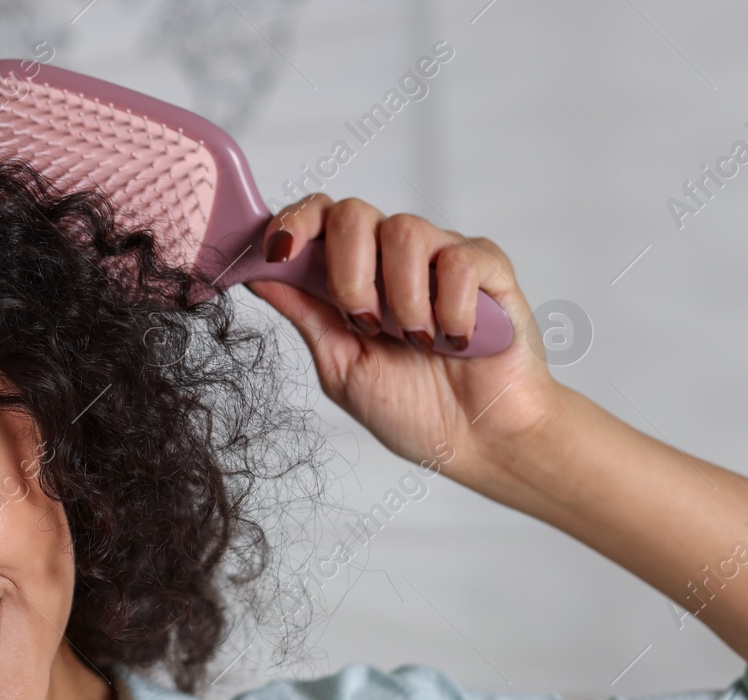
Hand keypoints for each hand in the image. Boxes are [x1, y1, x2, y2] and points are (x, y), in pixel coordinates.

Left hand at [245, 194, 561, 483]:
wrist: (473, 440)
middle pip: (353, 212)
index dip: (294, 222)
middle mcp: (393, 256)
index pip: (318, 217)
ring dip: (400, 297)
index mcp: (352, 274)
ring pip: (404, 230)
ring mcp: (442, 257)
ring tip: (415, 341)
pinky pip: (459, 258)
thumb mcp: (341, 364)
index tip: (278, 252)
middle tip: (364, 322)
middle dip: (347, 271)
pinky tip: (453, 339)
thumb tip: (258, 276)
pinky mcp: (489, 269)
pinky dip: (451, 305)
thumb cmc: (409, 406)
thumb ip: (306, 315)